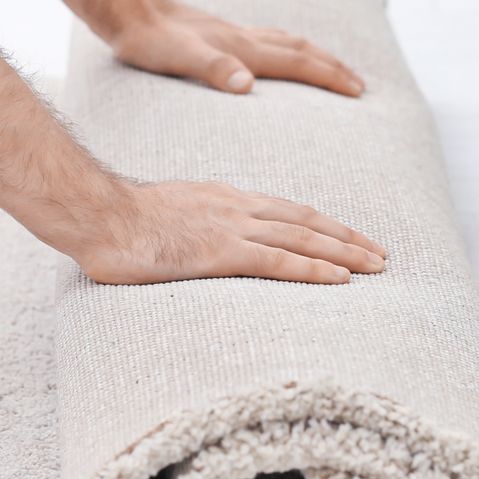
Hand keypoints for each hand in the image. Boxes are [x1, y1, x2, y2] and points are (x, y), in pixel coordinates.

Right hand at [72, 181, 386, 284]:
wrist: (98, 214)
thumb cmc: (120, 223)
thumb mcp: (169, 218)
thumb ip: (195, 228)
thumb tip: (202, 245)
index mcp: (225, 199)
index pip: (287, 211)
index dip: (323, 225)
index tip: (349, 238)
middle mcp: (237, 208)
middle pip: (306, 220)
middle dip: (347, 238)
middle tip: (380, 254)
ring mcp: (231, 228)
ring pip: (303, 237)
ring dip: (344, 253)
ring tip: (375, 267)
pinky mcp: (221, 252)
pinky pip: (279, 260)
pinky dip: (314, 268)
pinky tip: (340, 279)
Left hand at [105, 0, 364, 96]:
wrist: (123, 6)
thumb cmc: (146, 39)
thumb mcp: (176, 57)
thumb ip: (212, 69)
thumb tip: (246, 85)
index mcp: (240, 48)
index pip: (297, 62)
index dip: (329, 77)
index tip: (359, 91)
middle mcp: (241, 37)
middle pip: (300, 49)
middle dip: (332, 67)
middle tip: (360, 85)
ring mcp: (230, 32)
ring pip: (284, 40)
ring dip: (312, 54)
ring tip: (329, 66)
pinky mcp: (215, 32)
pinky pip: (264, 40)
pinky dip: (284, 48)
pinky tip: (271, 56)